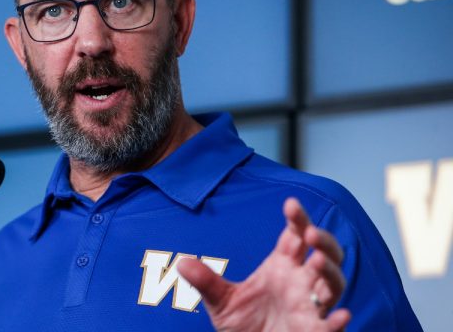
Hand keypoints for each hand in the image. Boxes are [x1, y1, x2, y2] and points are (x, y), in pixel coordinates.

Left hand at [177, 198, 350, 331]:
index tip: (291, 204)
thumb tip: (181, 264)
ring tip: (316, 261)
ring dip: (329, 271)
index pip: (295, 236)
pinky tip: (342, 316)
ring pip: (333, 284)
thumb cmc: (243, 325)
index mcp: (282, 266)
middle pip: (324, 255)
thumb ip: (206, 282)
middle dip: (322, 241)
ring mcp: (311, 306)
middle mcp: (301, 282)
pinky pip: (330, 326)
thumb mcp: (221, 302)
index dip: (298, 219)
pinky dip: (338, 321)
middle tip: (309, 234)